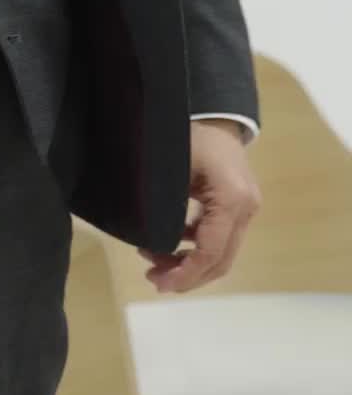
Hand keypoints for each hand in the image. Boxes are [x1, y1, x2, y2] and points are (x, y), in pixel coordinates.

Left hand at [140, 120, 260, 295]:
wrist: (213, 111)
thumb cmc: (188, 132)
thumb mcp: (172, 167)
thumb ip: (165, 208)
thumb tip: (148, 246)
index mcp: (232, 199)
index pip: (211, 252)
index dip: (185, 274)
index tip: (158, 283)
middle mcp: (246, 208)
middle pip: (220, 260)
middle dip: (187, 276)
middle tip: (153, 280)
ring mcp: (246, 208)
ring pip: (221, 253)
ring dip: (190, 264)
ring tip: (155, 263)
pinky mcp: (239, 206)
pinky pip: (219, 238)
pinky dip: (196, 248)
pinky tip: (169, 246)